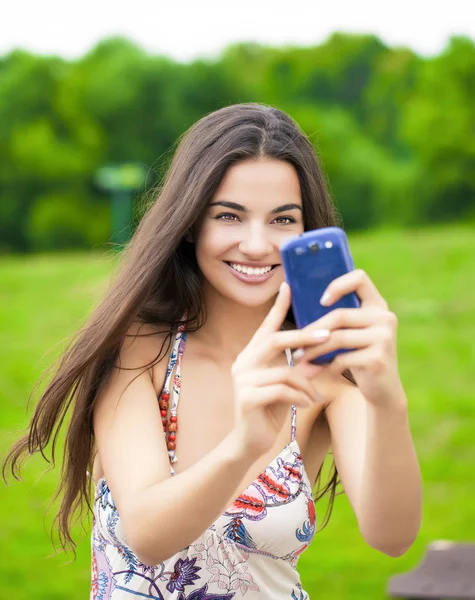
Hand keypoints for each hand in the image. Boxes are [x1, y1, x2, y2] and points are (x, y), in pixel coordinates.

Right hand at [231, 282, 327, 458]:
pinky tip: (308, 403)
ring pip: (283, 370)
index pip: (266, 327)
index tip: (288, 285)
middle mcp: (243, 363)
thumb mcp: (286, 386)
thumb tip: (322, 354)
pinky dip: (300, 395)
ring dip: (306, 381)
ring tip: (316, 393)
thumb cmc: (269, 410)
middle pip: (274, 340)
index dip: (278, 307)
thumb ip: (299, 368)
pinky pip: (281, 390)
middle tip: (328, 336)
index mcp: (251, 356)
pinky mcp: (246, 399)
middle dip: (304, 337)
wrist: (249, 443)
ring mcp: (242, 381)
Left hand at [293, 269, 403, 406]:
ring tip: (299, 358)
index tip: (321, 301)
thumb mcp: (352, 334)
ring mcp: (384, 338)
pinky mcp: (379, 359)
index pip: (360, 278)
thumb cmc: (358, 357)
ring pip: (337, 338)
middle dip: (313, 330)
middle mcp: (385, 318)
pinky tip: (321, 371)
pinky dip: (327, 365)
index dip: (338, 285)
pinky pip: (342, 358)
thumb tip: (293, 300)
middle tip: (295, 343)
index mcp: (377, 306)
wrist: (383, 390)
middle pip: (339, 315)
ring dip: (313, 350)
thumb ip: (337, 319)